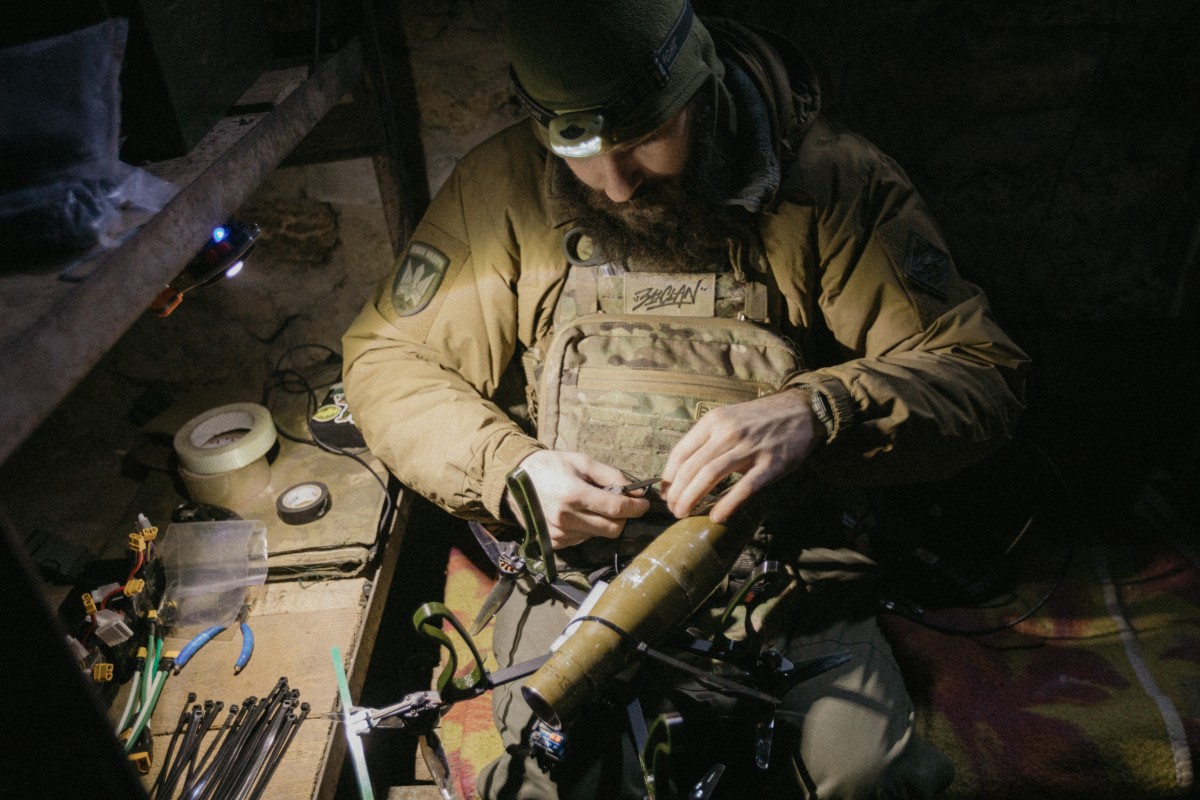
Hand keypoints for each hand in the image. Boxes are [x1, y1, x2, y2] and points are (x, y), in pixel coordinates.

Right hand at [507, 450, 649, 548]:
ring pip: (599, 535)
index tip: (644, 503)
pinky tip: (579, 514)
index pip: (616, 509)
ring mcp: (559, 534)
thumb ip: (612, 476)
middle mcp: (566, 518)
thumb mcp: (583, 462)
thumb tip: (637, 492)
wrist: (517, 481)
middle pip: (612, 528)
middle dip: (623, 517)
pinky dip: (589, 528)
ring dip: (604, 522)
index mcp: (574, 494)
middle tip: (623, 504)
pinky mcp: (555, 543)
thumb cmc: (553, 466)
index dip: (636, 508)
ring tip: (593, 505)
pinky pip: (584, 539)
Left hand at [660, 388, 820, 522]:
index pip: (680, 452)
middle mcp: (728, 432)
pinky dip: (727, 504)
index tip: (665, 493)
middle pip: (692, 467)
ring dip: (692, 499)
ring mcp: (750, 448)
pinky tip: (716, 517)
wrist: (801, 411)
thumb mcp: (728, 418)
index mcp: (714, 421)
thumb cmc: (759, 419)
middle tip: (672, 510)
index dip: (668, 477)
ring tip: (683, 514)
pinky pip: (744, 488)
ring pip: (710, 476)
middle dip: (677, 493)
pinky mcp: (771, 464)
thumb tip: (683, 470)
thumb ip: (707, 440)